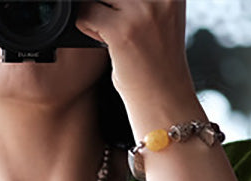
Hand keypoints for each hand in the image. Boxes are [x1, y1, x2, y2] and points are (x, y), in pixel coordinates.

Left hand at [75, 1, 199, 129]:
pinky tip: (99, 38)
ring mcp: (141, 11)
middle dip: (106, 2)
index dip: (116, 1)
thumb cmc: (159, 61)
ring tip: (106, 28)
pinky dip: (86, 25)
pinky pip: (87, 13)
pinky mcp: (122, 31)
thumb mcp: (161, 15)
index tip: (118, 11)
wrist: (164, 100)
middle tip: (110, 19)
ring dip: (94, 8)